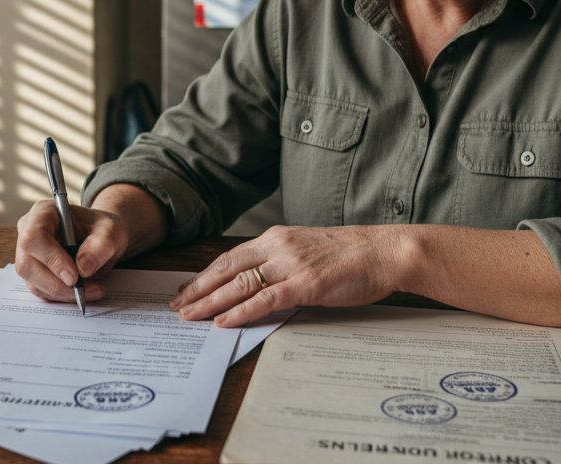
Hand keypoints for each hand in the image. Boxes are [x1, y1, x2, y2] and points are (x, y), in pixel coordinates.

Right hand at [14, 200, 127, 302]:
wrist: (102, 239)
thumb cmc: (102, 229)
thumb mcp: (111, 231)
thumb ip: (101, 245)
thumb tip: (82, 269)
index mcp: (43, 213)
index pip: (34, 237)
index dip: (51, 259)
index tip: (74, 276)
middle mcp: (28, 233)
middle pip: (27, 264)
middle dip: (57, 283)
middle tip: (85, 290)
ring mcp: (28, 255)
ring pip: (33, 282)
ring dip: (62, 293)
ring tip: (92, 291)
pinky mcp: (34, 274)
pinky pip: (41, 291)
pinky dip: (62, 296)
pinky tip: (84, 292)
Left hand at [168, 225, 415, 327]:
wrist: (384, 251)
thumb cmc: (352, 255)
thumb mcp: (308, 251)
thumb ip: (282, 264)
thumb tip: (260, 285)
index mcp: (277, 238)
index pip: (230, 257)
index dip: (205, 275)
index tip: (186, 289)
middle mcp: (278, 247)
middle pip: (227, 269)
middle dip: (198, 289)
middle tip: (176, 307)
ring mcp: (291, 264)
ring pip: (240, 284)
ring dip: (211, 302)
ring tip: (190, 316)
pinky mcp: (306, 283)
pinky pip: (265, 299)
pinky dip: (241, 311)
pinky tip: (224, 321)